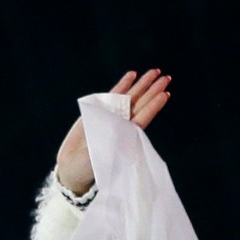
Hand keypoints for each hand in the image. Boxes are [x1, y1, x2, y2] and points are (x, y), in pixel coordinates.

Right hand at [56, 69, 171, 194]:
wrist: (73, 166)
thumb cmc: (91, 167)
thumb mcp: (104, 157)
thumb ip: (114, 141)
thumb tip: (124, 127)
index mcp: (127, 135)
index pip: (144, 117)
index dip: (154, 105)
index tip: (166, 94)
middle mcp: (122, 123)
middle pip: (141, 103)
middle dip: (153, 90)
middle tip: (166, 77)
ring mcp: (112, 115)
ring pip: (130, 96)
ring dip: (142, 84)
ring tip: (154, 72)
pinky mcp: (99, 111)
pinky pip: (113, 95)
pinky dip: (123, 85)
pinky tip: (132, 75)